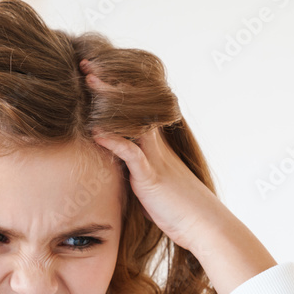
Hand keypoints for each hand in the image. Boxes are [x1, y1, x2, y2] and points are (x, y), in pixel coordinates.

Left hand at [80, 59, 275, 293]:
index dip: (117, 94)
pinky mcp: (153, 178)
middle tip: (87, 66)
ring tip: (89, 82)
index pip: (136, 111)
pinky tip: (96, 131)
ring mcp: (156, 160)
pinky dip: (114, 141)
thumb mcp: (156, 186)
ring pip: (133, 121)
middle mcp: (157, 147)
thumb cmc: (181, 211)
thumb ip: (139, 172)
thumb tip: (121, 168)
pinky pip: (132, 154)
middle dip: (110, 86)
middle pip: (134, 106)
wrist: (207, 226)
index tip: (96, 77)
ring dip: (109, 102)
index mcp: (157, 147)